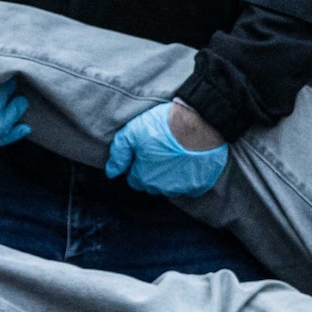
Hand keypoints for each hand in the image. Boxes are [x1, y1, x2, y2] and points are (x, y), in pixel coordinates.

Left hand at [104, 101, 230, 196]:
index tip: (145, 153)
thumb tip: (111, 172)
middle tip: (160, 153)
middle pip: (152, 185)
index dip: (138, 165)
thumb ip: (119, 153)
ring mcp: (182, 188)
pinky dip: (189, 180)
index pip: (134, 179)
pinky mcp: (200, 185)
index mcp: (143, 177)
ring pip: (171, 188)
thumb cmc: (165, 126)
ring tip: (175, 157)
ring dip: (171, 177)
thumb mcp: (133, 132)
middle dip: (153, 173)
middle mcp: (161, 187)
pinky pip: (191, 188)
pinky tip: (190, 165)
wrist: (200, 123)